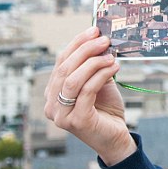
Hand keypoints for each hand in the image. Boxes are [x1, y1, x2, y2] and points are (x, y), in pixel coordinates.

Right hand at [45, 27, 136, 165]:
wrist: (116, 137)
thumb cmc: (106, 109)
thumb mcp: (98, 82)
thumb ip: (93, 65)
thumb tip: (99, 39)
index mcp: (52, 93)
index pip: (60, 61)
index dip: (76, 43)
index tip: (94, 30)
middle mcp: (51, 104)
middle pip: (64, 68)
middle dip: (85, 50)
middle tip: (104, 39)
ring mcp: (61, 115)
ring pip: (73, 79)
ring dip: (93, 62)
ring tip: (111, 55)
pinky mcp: (76, 121)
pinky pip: (87, 91)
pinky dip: (101, 75)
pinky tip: (114, 68)